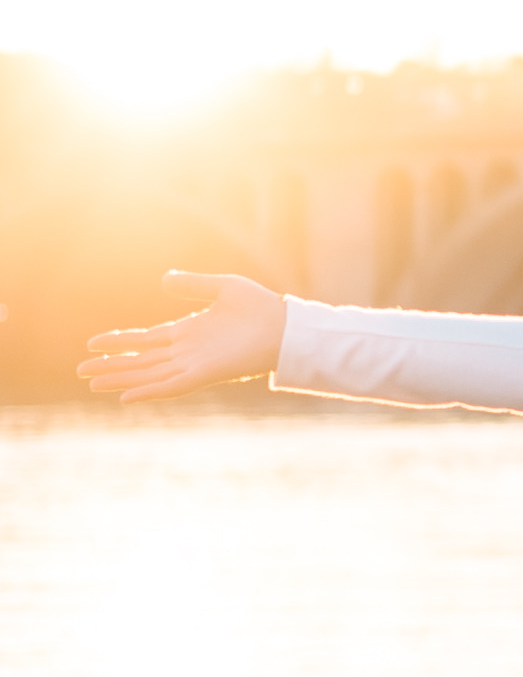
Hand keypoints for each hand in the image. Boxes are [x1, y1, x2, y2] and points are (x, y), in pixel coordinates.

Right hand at [78, 273, 284, 402]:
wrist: (286, 325)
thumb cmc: (262, 307)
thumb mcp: (222, 287)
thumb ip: (193, 285)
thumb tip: (164, 279)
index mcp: (189, 332)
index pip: (146, 340)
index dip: (120, 342)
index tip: (93, 344)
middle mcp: (187, 352)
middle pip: (141, 361)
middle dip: (112, 366)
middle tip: (82, 370)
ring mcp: (194, 365)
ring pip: (149, 375)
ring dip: (121, 379)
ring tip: (92, 383)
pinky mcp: (205, 375)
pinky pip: (170, 386)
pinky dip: (148, 391)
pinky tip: (125, 396)